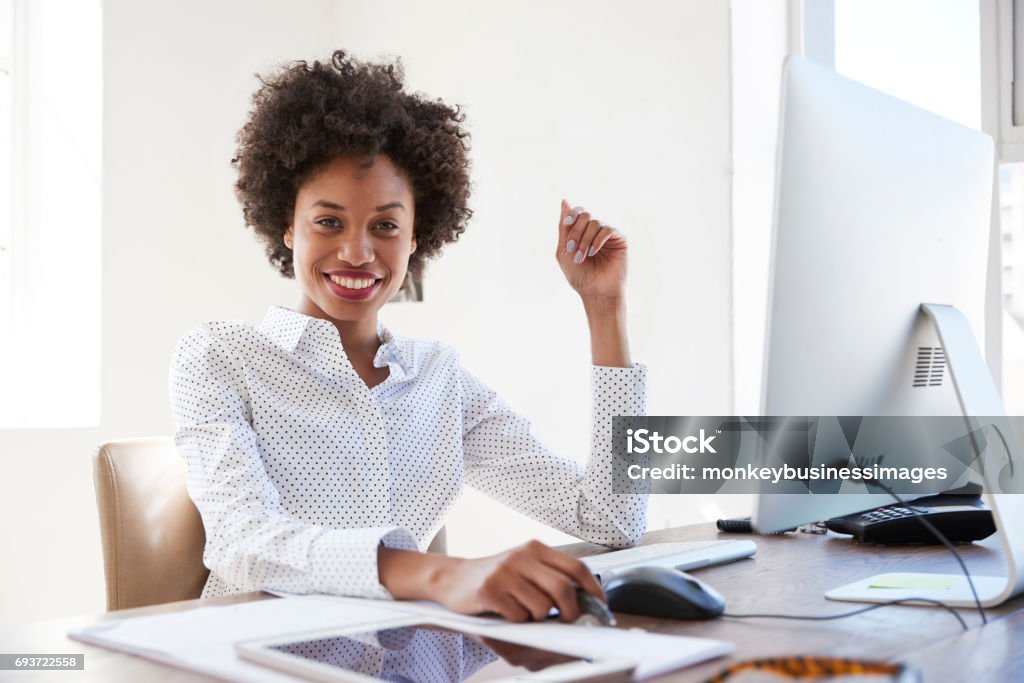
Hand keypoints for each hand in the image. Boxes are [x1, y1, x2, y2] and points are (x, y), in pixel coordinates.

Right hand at [434, 540, 604, 622]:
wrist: (451, 579)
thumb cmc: (494, 578)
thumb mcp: (524, 568)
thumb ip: (550, 579)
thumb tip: (584, 605)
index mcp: (535, 549)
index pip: (576, 567)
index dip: (593, 589)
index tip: (600, 605)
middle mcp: (522, 556)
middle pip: (563, 589)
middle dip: (571, 613)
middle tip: (567, 622)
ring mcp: (504, 572)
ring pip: (542, 607)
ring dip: (537, 619)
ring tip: (522, 612)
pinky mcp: (489, 590)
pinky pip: (518, 616)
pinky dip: (516, 622)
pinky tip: (504, 613)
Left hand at [556, 199, 627, 301]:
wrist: (595, 292)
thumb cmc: (579, 275)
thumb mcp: (564, 251)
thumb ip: (564, 227)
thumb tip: (565, 201)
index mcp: (581, 232)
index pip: (577, 212)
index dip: (571, 214)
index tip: (567, 223)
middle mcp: (595, 231)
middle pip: (585, 215)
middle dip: (576, 232)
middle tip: (572, 250)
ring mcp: (607, 235)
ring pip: (595, 223)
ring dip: (585, 240)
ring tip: (582, 257)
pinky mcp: (619, 240)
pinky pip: (607, 230)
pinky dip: (598, 240)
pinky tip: (594, 252)